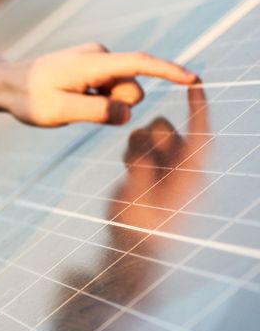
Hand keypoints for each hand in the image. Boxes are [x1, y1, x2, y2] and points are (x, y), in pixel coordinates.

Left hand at [0, 43, 198, 126]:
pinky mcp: (94, 68)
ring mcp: (97, 60)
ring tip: (71, 102)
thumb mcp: (58, 112)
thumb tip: (127, 112)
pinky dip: (99, 101)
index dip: (168, 72)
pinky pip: (111, 91)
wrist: (7, 83)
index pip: (139, 64)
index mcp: (91, 63)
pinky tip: (73, 98)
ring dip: (105, 104)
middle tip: (78, 108)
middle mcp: (99, 56)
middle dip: (117, 106)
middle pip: (132, 89)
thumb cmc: (29, 98)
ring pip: (122, 93)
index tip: (193, 79)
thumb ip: (95, 112)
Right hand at [114, 83, 208, 230]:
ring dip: (137, 144)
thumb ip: (143, 170)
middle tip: (137, 160)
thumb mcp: (140, 198)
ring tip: (131, 170)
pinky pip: (139, 146)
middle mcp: (181, 166)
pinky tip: (129, 172)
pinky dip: (131, 153)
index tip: (195, 82)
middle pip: (166, 129)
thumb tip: (143, 148)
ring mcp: (165, 168)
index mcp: (190, 174)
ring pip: (149, 134)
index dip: (199, 107)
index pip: (200, 134)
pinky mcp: (150, 170)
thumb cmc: (143, 228)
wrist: (135, 248)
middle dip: (149, 136)